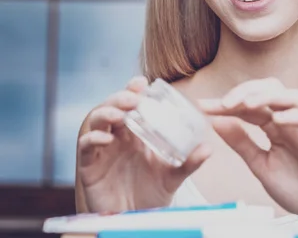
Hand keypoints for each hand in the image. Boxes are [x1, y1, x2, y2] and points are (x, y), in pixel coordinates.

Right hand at [76, 77, 211, 212]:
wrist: (136, 219)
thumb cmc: (152, 193)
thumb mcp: (174, 176)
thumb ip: (189, 162)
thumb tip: (208, 149)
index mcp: (136, 132)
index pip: (132, 104)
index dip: (134, 90)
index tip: (142, 82)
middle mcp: (118, 136)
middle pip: (113, 107)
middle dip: (120, 98)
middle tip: (133, 97)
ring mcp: (103, 150)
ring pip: (96, 121)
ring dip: (107, 113)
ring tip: (120, 115)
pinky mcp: (90, 166)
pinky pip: (86, 147)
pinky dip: (93, 139)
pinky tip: (105, 139)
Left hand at [199, 78, 297, 235]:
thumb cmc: (296, 186)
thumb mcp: (260, 165)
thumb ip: (242, 143)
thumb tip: (217, 121)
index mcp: (274, 127)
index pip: (250, 105)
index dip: (227, 103)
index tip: (203, 105)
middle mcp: (290, 123)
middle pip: (272, 90)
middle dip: (247, 90)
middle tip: (224, 102)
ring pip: (294, 97)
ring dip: (270, 97)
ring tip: (248, 104)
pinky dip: (297, 116)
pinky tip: (278, 120)